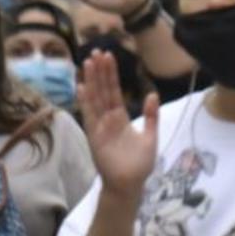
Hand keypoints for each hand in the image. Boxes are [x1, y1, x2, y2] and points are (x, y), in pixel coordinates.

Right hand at [81, 50, 159, 199]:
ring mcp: (99, 126)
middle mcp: (107, 119)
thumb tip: (153, 94)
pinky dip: (85, 102)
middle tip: (97, 52)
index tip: (109, 57)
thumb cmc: (139, 164)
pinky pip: (89, 116)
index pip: (114, 91)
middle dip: (100, 72)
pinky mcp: (94, 136)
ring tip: (88, 62)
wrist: (130, 184)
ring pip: (95, 99)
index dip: (111, 75)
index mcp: (120, 118)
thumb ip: (151, 116)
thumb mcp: (150, 137)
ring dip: (92, 81)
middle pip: (102, 91)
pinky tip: (82, 87)